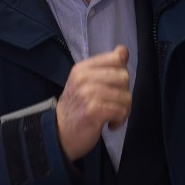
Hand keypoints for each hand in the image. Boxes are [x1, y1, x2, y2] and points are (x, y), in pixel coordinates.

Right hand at [56, 45, 130, 161]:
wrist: (59, 134)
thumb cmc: (76, 108)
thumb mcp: (86, 82)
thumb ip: (106, 66)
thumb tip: (123, 50)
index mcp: (83, 68)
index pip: (116, 58)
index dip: (122, 72)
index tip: (114, 86)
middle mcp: (84, 77)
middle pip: (124, 77)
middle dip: (124, 93)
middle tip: (113, 104)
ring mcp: (88, 93)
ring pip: (125, 96)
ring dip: (123, 110)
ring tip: (112, 115)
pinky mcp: (93, 110)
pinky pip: (121, 110)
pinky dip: (120, 120)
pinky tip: (110, 124)